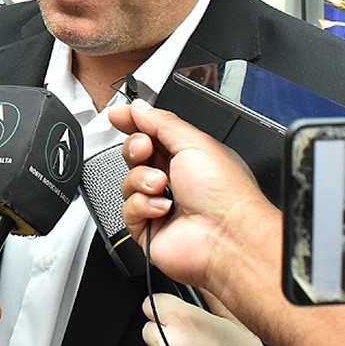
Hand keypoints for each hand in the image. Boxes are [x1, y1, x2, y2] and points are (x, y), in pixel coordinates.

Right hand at [108, 100, 276, 291]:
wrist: (226, 236)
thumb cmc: (224, 193)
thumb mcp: (193, 142)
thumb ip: (161, 122)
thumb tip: (139, 109)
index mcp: (186, 155)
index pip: (152, 132)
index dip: (133, 123)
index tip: (118, 115)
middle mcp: (172, 178)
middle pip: (135, 155)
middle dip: (135, 148)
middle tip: (145, 149)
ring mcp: (159, 202)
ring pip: (128, 181)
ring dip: (142, 180)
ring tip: (162, 185)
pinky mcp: (147, 227)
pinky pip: (127, 208)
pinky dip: (144, 206)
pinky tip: (163, 208)